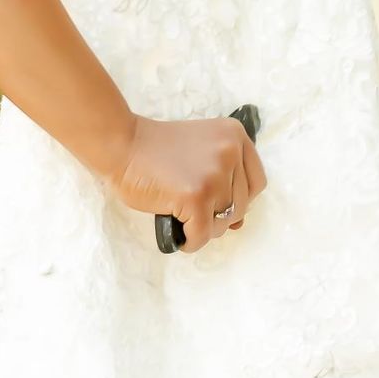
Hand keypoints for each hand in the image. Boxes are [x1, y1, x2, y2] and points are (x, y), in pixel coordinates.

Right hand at [108, 113, 266, 250]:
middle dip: (219, 215)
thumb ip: (225, 178)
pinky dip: (191, 241)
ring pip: (224, 223)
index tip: (218, 201)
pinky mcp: (197, 197)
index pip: (256, 182)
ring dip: (204, 229)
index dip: (238, 198)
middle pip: (242, 205)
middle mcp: (230, 152)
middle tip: (193, 211)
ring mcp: (215, 175)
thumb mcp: (200, 152)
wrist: (121, 145)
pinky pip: (203, 235)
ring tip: (183, 220)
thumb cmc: (155, 151)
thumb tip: (238, 224)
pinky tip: (179, 235)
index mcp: (235, 136)